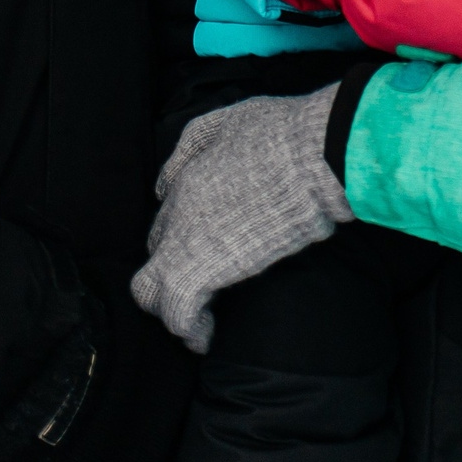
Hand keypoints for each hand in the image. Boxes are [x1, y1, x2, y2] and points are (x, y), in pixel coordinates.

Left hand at [130, 87, 350, 352]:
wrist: (309, 156)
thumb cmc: (280, 134)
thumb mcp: (224, 121)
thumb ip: (189, 149)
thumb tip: (164, 182)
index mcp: (182, 179)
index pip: (166, 218)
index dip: (181, 235)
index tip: (204, 250)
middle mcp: (175, 213)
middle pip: (157, 252)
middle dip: (175, 270)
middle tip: (203, 287)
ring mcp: (184, 243)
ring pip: (152, 291)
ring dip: (172, 310)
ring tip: (195, 325)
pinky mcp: (201, 272)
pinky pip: (177, 313)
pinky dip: (189, 329)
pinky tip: (205, 339)